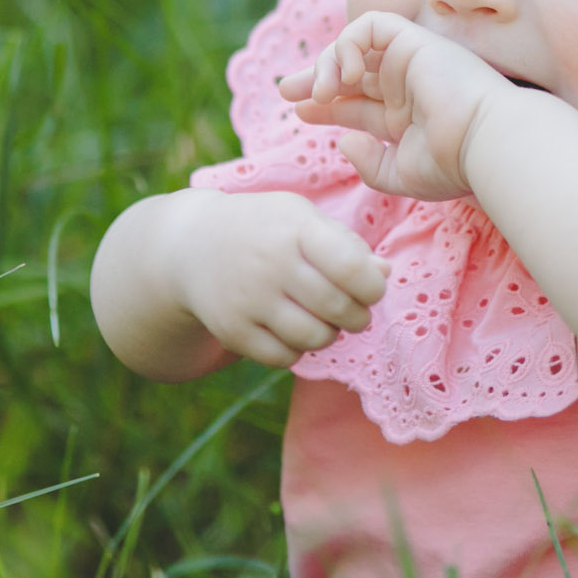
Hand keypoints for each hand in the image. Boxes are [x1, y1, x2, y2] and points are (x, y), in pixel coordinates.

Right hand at [176, 191, 390, 368]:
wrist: (192, 246)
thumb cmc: (266, 229)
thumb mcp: (303, 219)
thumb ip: (347, 245)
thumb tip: (384, 274)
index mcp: (294, 229)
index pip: (350, 267)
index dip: (372, 286)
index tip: (370, 287)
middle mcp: (270, 264)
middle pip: (338, 309)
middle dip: (357, 316)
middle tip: (352, 310)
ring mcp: (248, 300)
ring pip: (315, 339)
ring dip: (330, 334)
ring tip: (323, 318)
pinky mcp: (232, 331)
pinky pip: (285, 358)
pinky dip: (297, 349)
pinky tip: (291, 327)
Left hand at [277, 12, 514, 200]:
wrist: (484, 142)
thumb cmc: (451, 164)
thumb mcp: (400, 176)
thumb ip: (369, 164)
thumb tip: (343, 141)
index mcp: (404, 116)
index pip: (356, 102)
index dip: (324, 104)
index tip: (299, 110)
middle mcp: (406, 85)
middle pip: (350, 71)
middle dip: (314, 75)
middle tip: (286, 89)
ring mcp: (411, 60)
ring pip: (354, 45)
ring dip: (328, 64)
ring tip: (322, 93)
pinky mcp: (414, 40)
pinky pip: (371, 25)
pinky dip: (349, 44)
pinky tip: (348, 75)